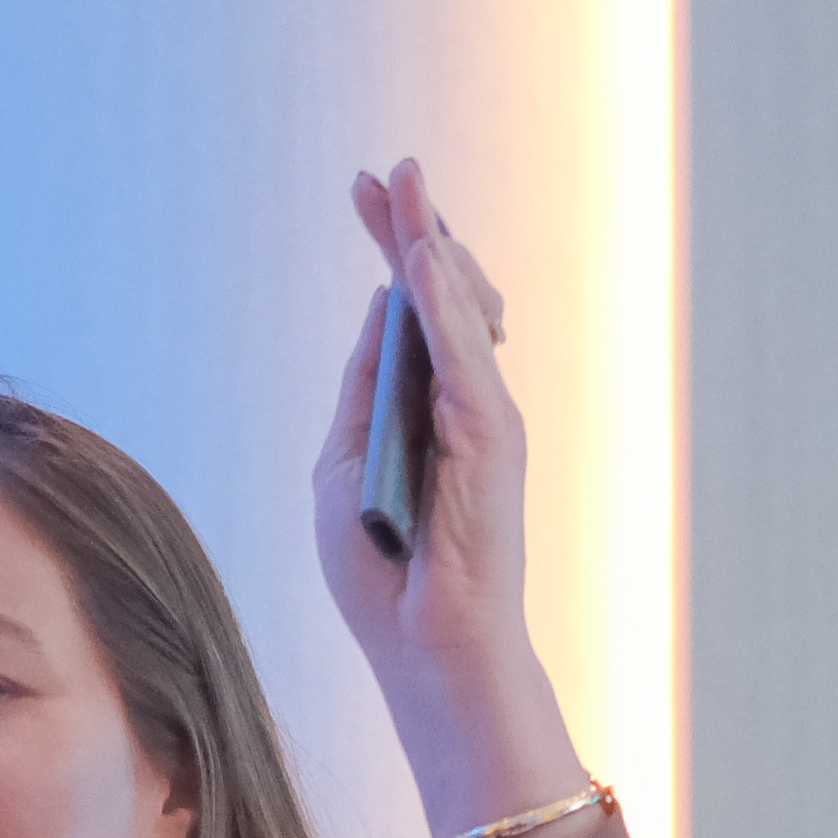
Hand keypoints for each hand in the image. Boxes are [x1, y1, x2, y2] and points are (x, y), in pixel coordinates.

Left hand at [309, 159, 593, 837]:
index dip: (391, 251)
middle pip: (441, 300)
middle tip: (388, 172)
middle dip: (413, 231)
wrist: (430, 665)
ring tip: (407, 193)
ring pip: (461, 317)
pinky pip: (466, 363)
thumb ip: (364, 399)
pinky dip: (446, 308)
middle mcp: (463, 411)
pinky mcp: (493, 450)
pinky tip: (423, 263)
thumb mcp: (344, 479)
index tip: (369, 190)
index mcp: (424, 418)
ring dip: (432, 249)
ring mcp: (485, 426)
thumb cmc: (384, 589)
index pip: (409, 319)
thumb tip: (377, 317)